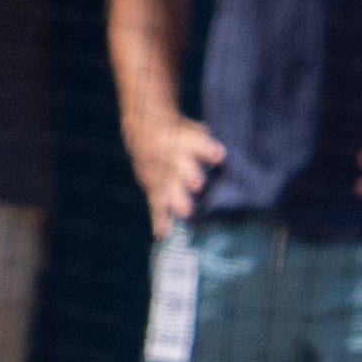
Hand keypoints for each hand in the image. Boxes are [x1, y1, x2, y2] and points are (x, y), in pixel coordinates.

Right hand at [126, 113, 225, 237]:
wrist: (142, 129)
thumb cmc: (177, 130)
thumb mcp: (190, 128)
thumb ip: (204, 142)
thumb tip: (219, 156)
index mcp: (180, 138)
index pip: (193, 142)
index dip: (206, 149)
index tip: (218, 156)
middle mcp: (168, 157)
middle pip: (176, 165)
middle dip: (186, 175)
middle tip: (198, 185)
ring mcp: (158, 173)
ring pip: (166, 186)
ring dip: (175, 199)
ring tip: (185, 213)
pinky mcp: (150, 187)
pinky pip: (154, 204)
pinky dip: (158, 219)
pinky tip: (163, 233)